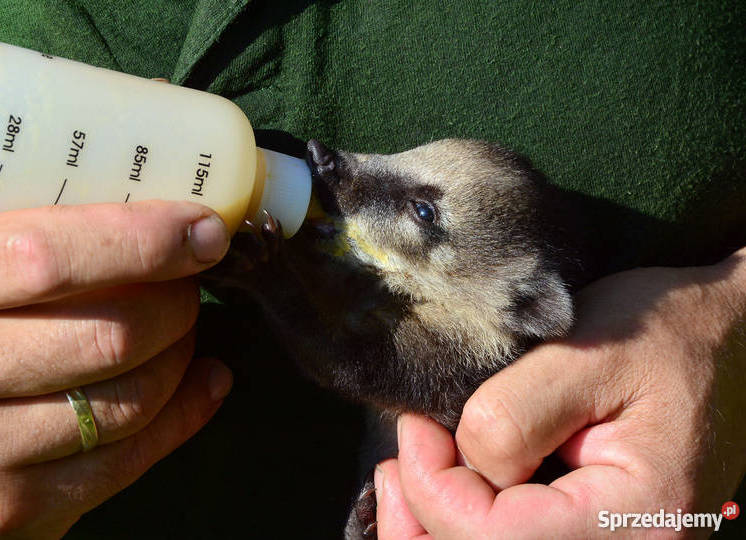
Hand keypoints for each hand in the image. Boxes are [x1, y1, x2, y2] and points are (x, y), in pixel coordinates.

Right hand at [0, 201, 232, 537]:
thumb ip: (7, 223)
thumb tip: (135, 194)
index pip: (53, 257)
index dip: (148, 241)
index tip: (202, 228)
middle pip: (108, 336)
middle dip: (178, 301)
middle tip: (191, 279)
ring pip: (129, 402)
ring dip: (181, 355)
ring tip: (182, 328)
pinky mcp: (4, 513)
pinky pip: (126, 463)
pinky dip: (184, 415)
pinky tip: (201, 383)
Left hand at [375, 247, 745, 537]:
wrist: (726, 339)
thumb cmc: (665, 333)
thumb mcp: (587, 350)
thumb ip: (516, 412)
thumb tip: (461, 458)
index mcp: (636, 516)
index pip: (496, 539)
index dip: (433, 487)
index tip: (416, 426)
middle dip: (421, 517)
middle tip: (396, 458)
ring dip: (434, 527)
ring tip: (406, 472)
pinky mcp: (592, 534)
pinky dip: (461, 524)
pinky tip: (440, 487)